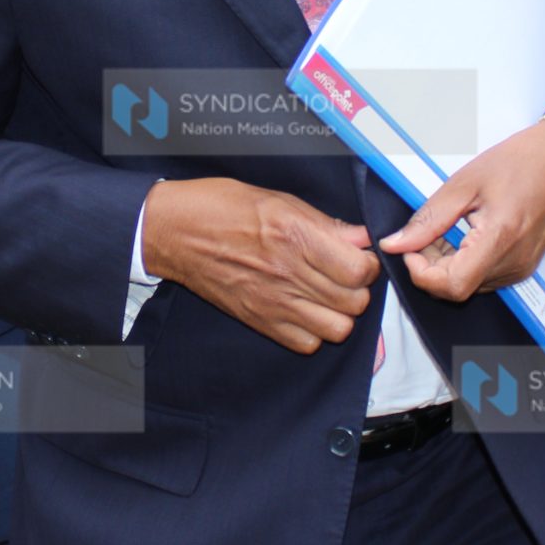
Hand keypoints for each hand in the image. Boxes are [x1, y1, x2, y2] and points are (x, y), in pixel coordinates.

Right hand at [141, 177, 378, 353]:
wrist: (175, 232)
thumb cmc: (221, 207)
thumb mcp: (278, 200)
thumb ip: (322, 223)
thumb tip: (359, 238)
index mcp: (295, 236)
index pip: (360, 269)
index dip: (369, 264)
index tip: (360, 256)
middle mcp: (288, 273)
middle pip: (354, 301)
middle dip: (359, 288)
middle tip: (346, 275)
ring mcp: (274, 302)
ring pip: (338, 329)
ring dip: (341, 314)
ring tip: (329, 296)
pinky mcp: (260, 321)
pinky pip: (306, 344)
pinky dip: (314, 333)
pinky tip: (307, 311)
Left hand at [377, 115, 544, 302]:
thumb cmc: (523, 161)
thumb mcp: (465, 182)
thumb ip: (428, 218)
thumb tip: (395, 243)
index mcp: (500, 239)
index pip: (452, 285)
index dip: (422, 272)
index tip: (410, 247)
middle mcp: (513, 263)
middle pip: (457, 288)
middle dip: (430, 266)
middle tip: (423, 234)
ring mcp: (521, 268)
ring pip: (469, 285)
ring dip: (446, 264)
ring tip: (444, 229)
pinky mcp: (523, 266)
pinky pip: (484, 277)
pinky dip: (464, 263)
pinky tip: (461, 235)